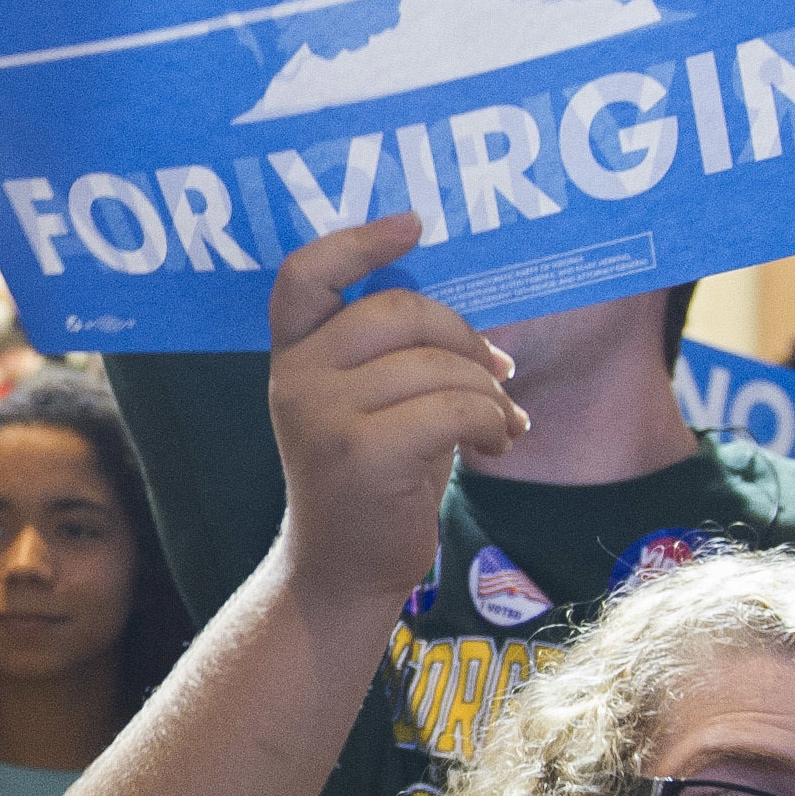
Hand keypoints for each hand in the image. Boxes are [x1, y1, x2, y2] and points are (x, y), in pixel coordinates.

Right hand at [264, 213, 521, 609]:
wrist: (342, 571)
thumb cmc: (372, 479)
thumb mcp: (366, 402)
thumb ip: (390, 353)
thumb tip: (474, 323)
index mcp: (294, 354)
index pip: (304, 275)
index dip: (358, 240)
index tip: (412, 224)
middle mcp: (296, 377)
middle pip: (398, 311)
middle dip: (464, 337)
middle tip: (498, 372)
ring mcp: (322, 415)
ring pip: (436, 365)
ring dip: (488, 392)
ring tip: (500, 424)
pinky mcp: (360, 454)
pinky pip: (452, 407)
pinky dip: (491, 422)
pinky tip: (494, 444)